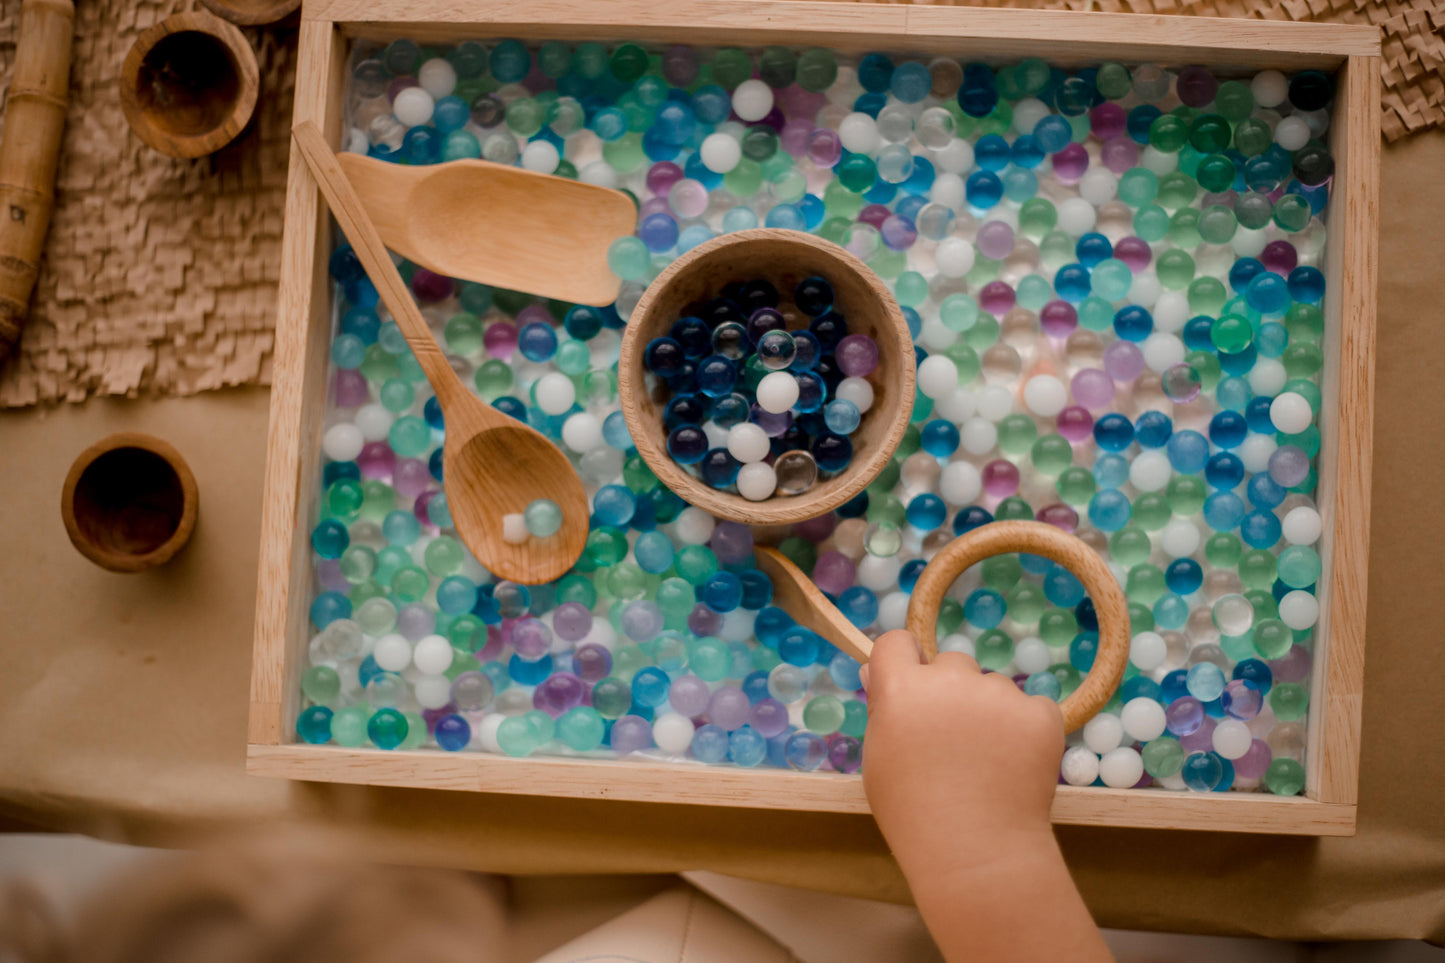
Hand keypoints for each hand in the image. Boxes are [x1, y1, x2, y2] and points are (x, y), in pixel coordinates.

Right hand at [861, 629, 1064, 873]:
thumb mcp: (878, 759)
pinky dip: (1026, 730)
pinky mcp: (1039, 714)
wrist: (976, 851)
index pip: (897, 642)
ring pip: (993, 687)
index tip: (910, 685)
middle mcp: (950, 680)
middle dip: (951, 691)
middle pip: (951, 663)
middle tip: (953, 740)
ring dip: (989, 712)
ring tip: (986, 763)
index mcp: (903, 688)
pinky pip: (1031, 708)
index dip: (903, 662)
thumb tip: (879, 673)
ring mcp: (999, 694)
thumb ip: (883, 710)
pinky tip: (1015, 766)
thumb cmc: (913, 812)